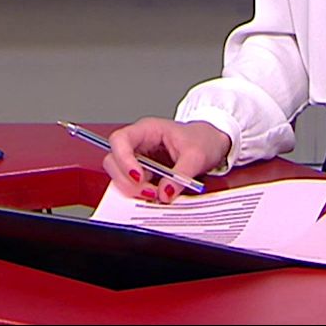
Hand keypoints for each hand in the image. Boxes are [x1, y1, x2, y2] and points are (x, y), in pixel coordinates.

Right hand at [100, 117, 231, 204]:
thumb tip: (165, 192)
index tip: (138, 177)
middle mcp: (138, 143)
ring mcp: (138, 159)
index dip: (123, 159)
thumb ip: (181, 174)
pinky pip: (131, 185)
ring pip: (119, 175)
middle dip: (127, 180)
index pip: (120, 140)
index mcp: (147, 130)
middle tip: (150, 192)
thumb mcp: (197, 155)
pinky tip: (155, 196)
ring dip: (132, 189)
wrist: (211, 144)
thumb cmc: (202, 140)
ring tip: (155, 195)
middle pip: (114, 160)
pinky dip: (139, 193)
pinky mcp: (143, 174)